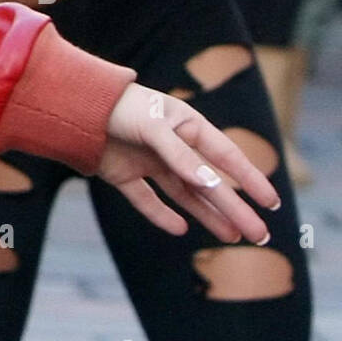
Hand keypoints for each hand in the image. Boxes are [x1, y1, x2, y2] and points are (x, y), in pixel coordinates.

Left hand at [95, 83, 279, 243]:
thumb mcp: (152, 126)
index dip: (249, 177)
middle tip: (259, 234)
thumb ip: (179, 155)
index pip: (224, 154)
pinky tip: (179, 228)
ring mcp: (146, 160)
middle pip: (207, 182)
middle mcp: (169, 145)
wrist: (70, 104)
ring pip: (183, 193)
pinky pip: (145, 199)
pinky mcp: (122, 174)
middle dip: (234, 207)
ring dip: (207, 214)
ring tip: (232, 236)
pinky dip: (160, 214)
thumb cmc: (117, 105)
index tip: (271, 200)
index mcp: (184, 124)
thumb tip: (210, 184)